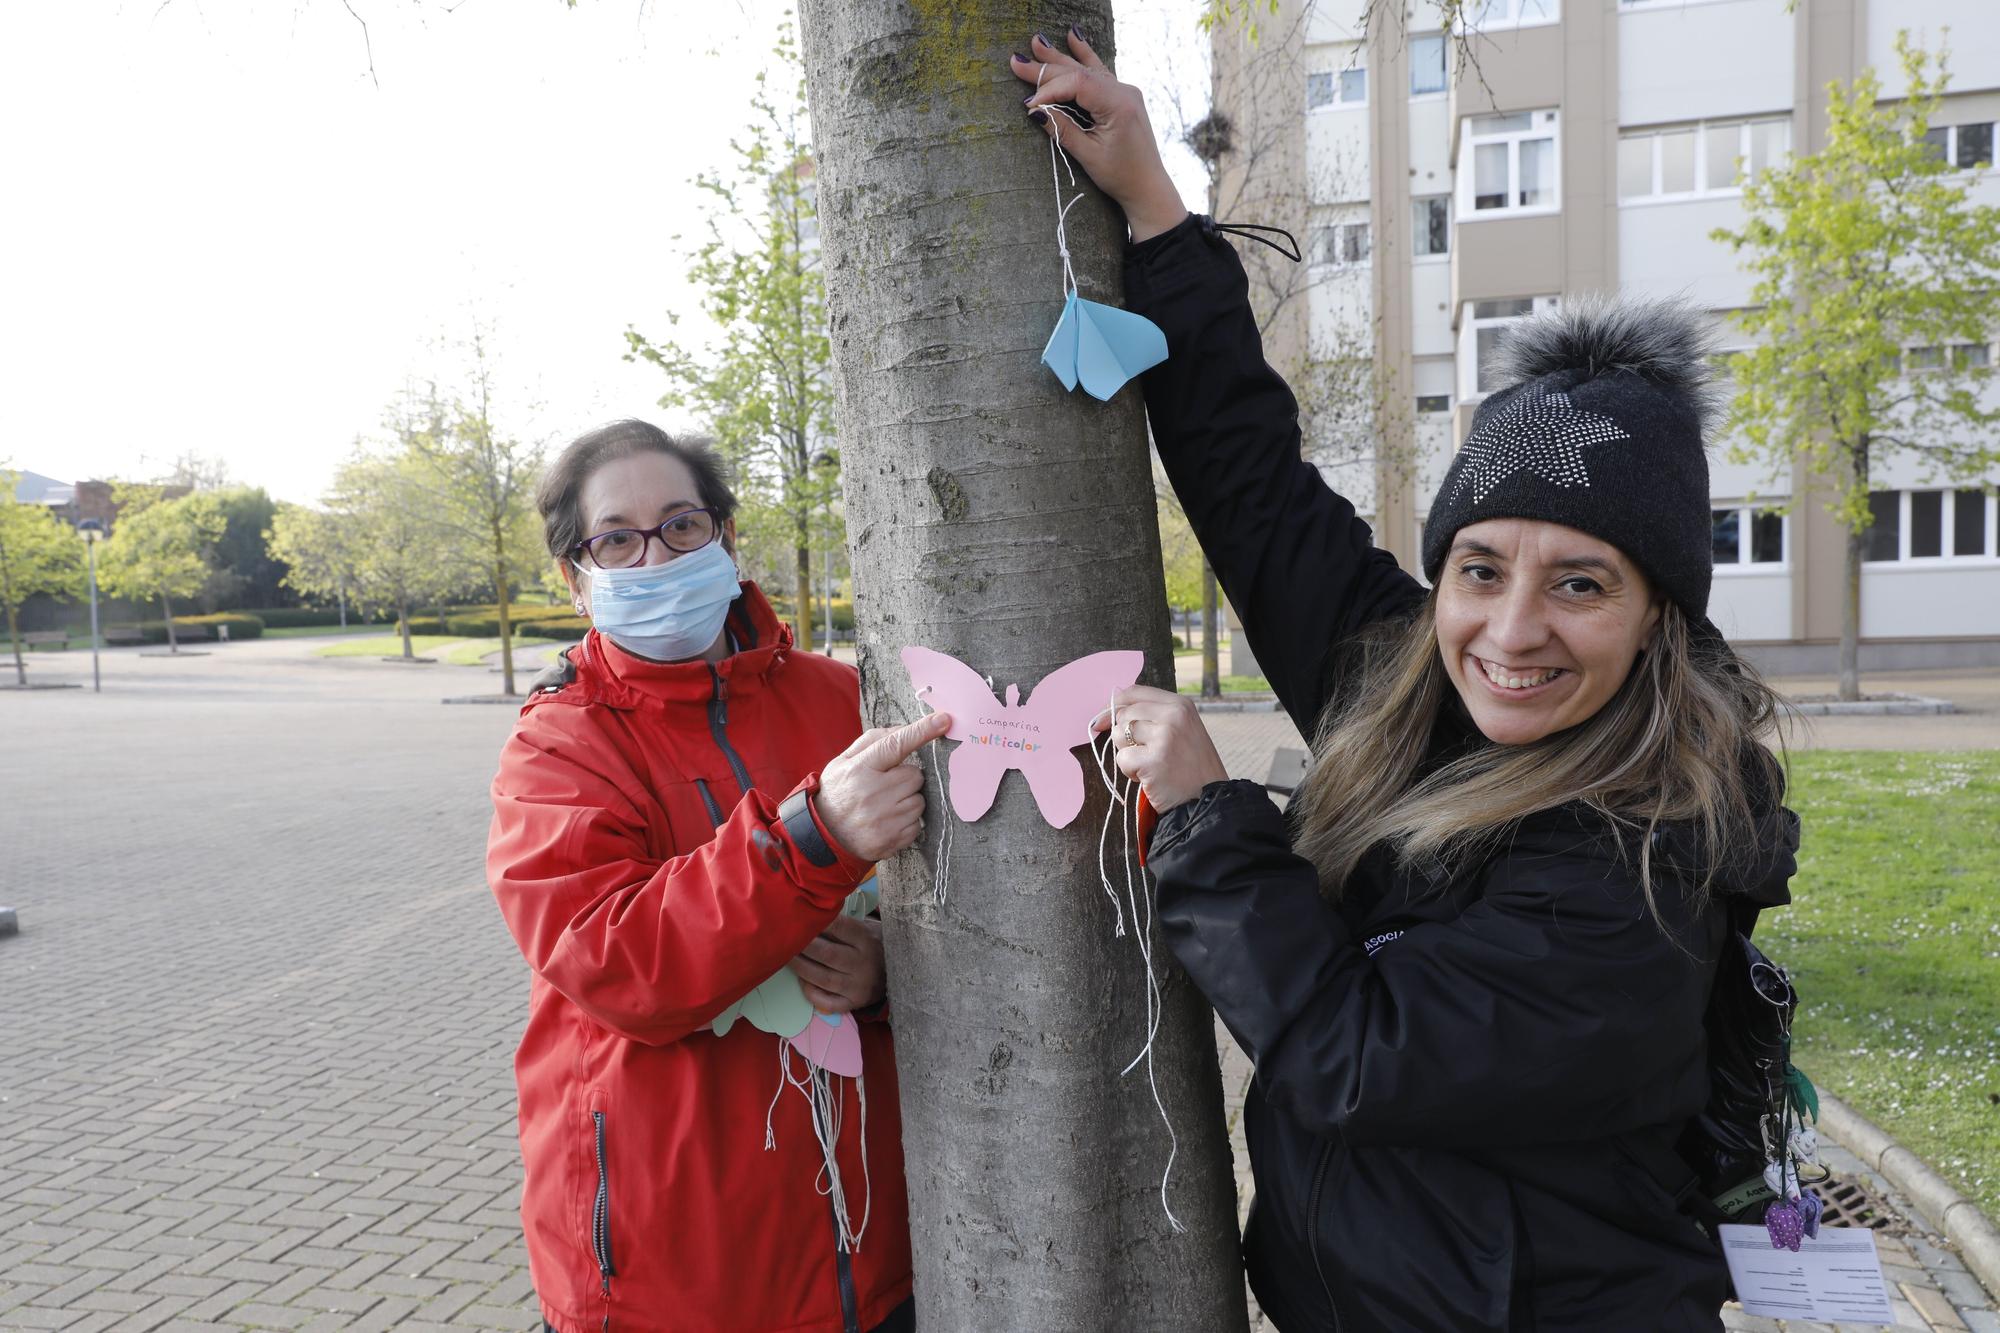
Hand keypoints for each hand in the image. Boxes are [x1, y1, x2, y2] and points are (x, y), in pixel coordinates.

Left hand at [785, 914, 885, 1013]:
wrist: (897, 972)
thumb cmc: (873, 945)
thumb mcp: (865, 929)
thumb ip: (842, 925)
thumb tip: (808, 919)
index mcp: (867, 940)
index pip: (840, 928)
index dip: (818, 923)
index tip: (800, 917)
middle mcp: (864, 964)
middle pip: (827, 954)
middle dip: (803, 946)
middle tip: (785, 939)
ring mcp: (858, 987)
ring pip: (823, 978)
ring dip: (800, 967)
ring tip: (785, 958)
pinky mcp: (853, 1004)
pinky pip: (827, 1002)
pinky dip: (811, 992)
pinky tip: (802, 981)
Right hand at [813, 712, 950, 862]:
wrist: (825, 836)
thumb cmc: (839, 792)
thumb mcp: (844, 761)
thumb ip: (873, 741)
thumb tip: (905, 728)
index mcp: (859, 769)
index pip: (895, 745)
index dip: (922, 731)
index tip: (943, 720)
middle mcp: (871, 794)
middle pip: (915, 776)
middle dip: (906, 778)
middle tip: (886, 786)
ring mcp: (883, 819)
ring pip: (920, 801)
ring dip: (908, 800)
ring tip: (885, 805)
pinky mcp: (892, 839)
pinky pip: (918, 823)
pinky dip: (907, 821)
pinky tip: (888, 821)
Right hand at [1010, 29, 1188, 242]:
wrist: (1148, 186)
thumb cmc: (1121, 176)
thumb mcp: (1088, 155)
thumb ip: (1062, 129)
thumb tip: (1035, 112)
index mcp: (1118, 105)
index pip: (1077, 84)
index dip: (1049, 90)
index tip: (1029, 105)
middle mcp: (1124, 91)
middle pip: (1079, 72)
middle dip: (1046, 68)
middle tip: (1017, 60)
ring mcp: (1125, 91)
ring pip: (1087, 69)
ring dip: (1060, 59)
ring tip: (1037, 42)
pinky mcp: (1123, 96)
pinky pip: (1099, 72)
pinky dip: (1083, 57)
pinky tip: (1074, 38)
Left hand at [1089, 685, 1227, 812]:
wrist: (1210, 800)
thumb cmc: (1192, 766)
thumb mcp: (1183, 729)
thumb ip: (1154, 716)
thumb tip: (1110, 711)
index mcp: (1180, 705)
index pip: (1135, 692)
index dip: (1115, 705)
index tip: (1103, 719)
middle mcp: (1174, 716)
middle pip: (1124, 714)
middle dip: (1124, 736)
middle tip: (1144, 753)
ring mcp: (1164, 737)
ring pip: (1119, 735)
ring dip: (1128, 753)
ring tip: (1149, 765)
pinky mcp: (1153, 760)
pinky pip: (1122, 759)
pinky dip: (1130, 771)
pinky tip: (1149, 777)